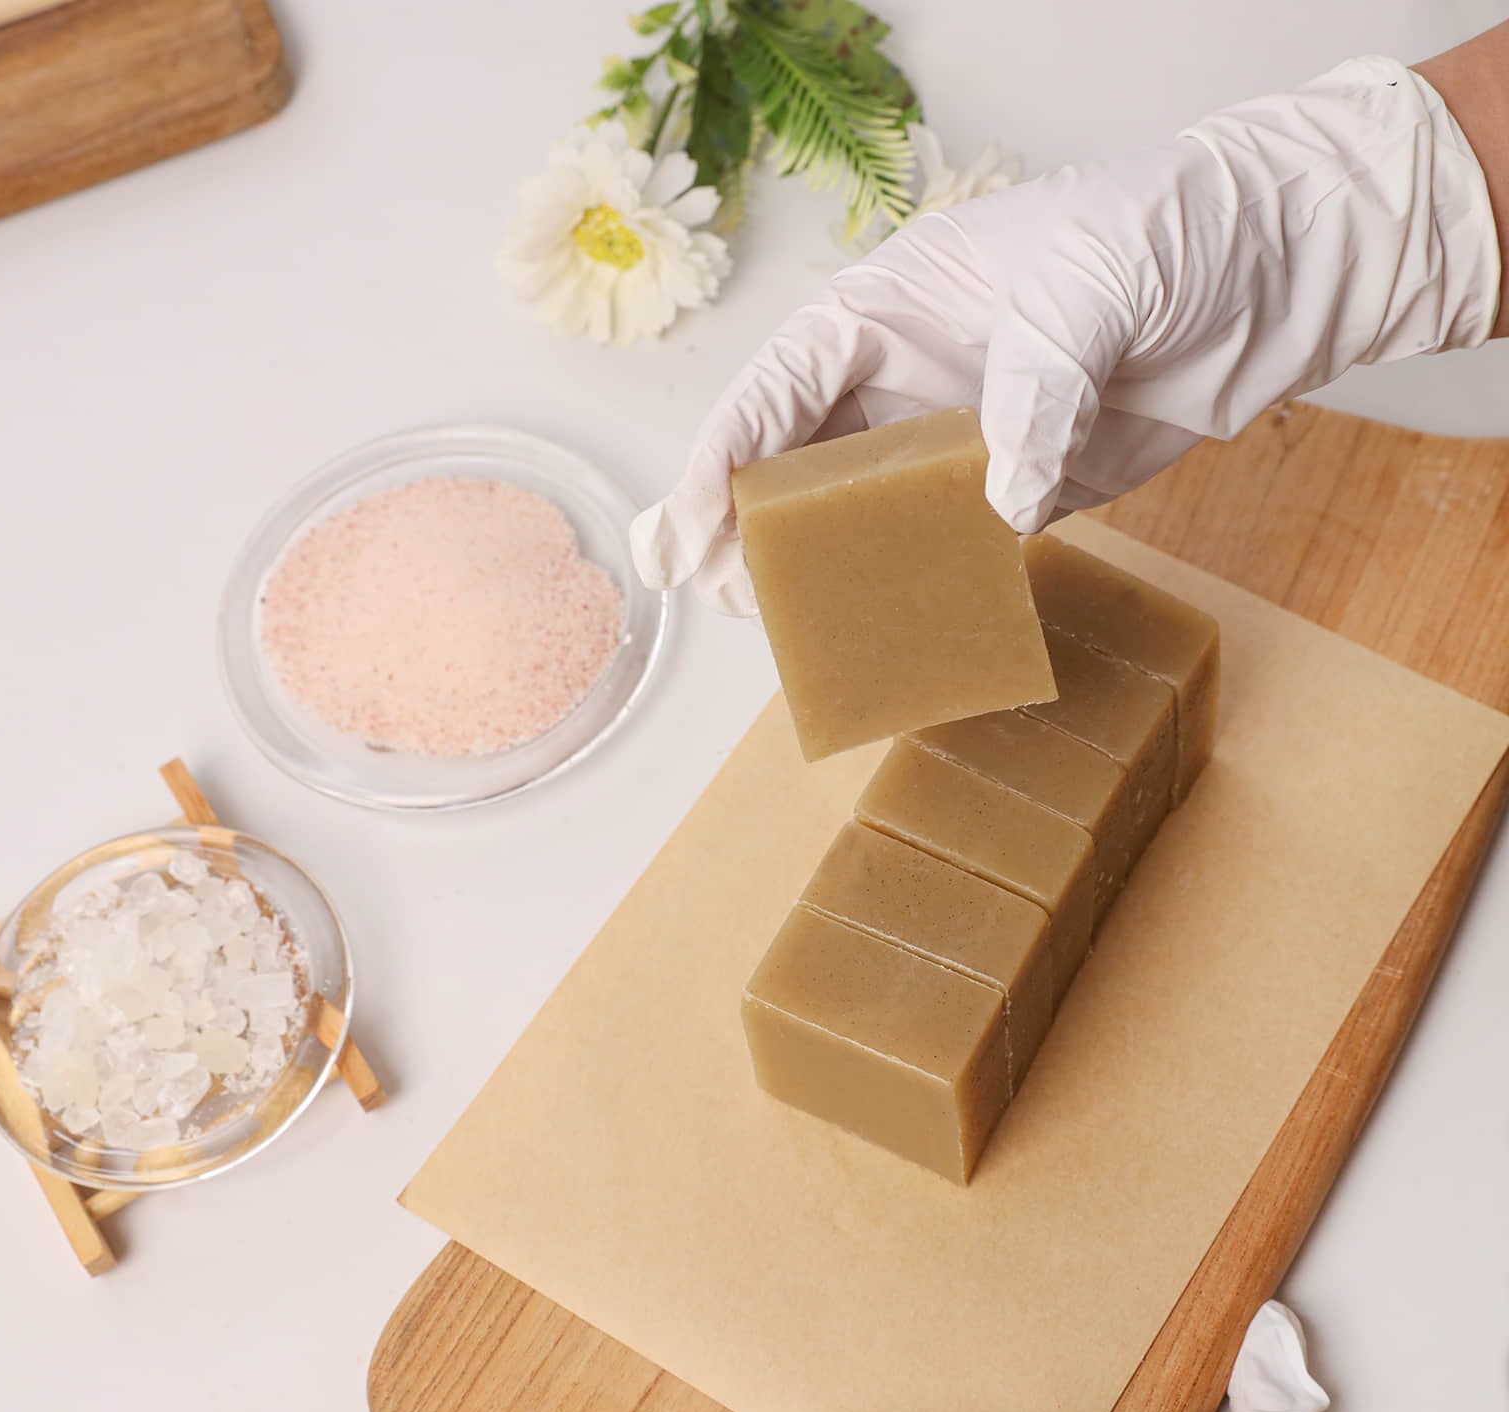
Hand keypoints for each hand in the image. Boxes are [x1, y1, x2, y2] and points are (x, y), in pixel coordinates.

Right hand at [631, 57, 1498, 615]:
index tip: (683, 531)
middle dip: (747, 529)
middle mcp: (909, 379)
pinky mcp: (1021, 490)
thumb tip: (1001, 501)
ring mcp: (960, 440)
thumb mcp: (1093, 280)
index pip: (780, 387)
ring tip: (784, 630)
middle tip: (714, 596)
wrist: (1281, 265)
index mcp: (893, 307)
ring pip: (861, 518)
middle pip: (797, 464)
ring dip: (822, 572)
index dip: (721, 461)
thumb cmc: (1176, 228)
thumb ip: (1037, 387)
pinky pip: (949, 552)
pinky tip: (892, 631)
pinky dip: (919, 592)